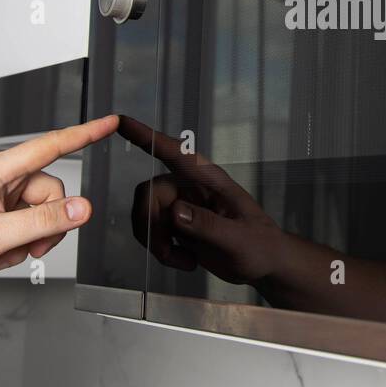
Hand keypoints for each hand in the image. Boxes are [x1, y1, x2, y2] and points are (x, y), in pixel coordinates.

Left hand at [0, 114, 118, 281]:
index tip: (109, 123)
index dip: (85, 133)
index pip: (53, 145)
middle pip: (49, 192)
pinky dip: (10, 244)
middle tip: (30, 248)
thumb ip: (43, 221)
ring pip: (33, 213)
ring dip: (25, 239)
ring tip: (0, 255)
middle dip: (46, 224)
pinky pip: (15, 224)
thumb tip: (82, 209)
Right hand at [117, 116, 282, 284]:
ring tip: (183, 259)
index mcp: (210, 180)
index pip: (176, 153)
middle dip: (150, 224)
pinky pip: (152, 232)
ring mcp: (183, 206)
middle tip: (166, 251)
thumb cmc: (261, 246)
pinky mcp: (178, 225)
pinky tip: (187, 261)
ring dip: (156, 241)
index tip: (120, 121)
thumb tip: (175, 211)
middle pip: (149, 193)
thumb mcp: (238, 239)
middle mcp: (192, 188)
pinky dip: (162, 250)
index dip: (147, 137)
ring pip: (146, 214)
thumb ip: (208, 225)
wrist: (265, 265)